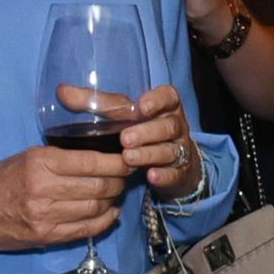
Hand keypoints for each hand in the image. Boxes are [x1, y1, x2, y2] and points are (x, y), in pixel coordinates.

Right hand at [0, 142, 130, 265]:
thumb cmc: (0, 180)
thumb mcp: (26, 157)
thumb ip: (59, 157)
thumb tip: (98, 157)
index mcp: (39, 163)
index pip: (90, 162)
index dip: (116, 161)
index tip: (128, 158)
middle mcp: (44, 189)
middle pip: (98, 186)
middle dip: (119, 180)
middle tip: (126, 174)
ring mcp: (47, 216)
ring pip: (96, 207)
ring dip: (113, 199)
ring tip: (116, 191)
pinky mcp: (48, 236)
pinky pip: (87, 229)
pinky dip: (104, 220)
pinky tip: (110, 212)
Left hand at [119, 85, 201, 200]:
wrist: (173, 164)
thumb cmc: (146, 132)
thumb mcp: (136, 118)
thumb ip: (121, 110)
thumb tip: (93, 103)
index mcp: (168, 108)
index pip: (169, 97)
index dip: (157, 100)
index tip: (141, 107)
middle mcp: (178, 127)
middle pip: (169, 126)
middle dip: (146, 132)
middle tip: (124, 139)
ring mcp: (181, 150)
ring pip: (171, 150)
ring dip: (149, 154)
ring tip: (128, 157)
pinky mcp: (181, 172)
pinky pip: (175, 173)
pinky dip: (164, 175)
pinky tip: (151, 176)